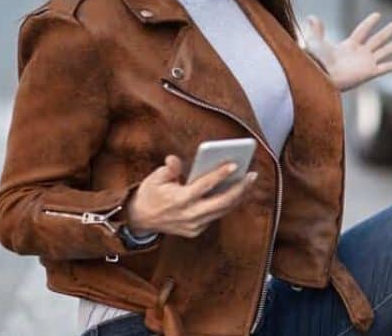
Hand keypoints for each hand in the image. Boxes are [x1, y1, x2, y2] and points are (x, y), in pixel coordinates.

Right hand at [125, 155, 257, 237]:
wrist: (140, 220)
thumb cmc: (150, 194)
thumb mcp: (155, 178)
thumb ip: (170, 169)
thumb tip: (175, 160)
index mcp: (179, 200)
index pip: (205, 186)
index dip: (220, 174)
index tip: (235, 164)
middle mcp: (189, 215)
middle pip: (222, 202)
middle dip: (240, 189)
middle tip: (252, 175)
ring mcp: (194, 226)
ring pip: (223, 211)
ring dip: (238, 197)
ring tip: (249, 182)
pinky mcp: (196, 231)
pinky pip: (216, 216)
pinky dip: (226, 204)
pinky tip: (236, 192)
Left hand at [304, 12, 391, 90]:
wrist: (321, 76)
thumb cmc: (316, 61)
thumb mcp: (315, 42)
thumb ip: (316, 30)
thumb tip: (311, 17)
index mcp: (349, 46)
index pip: (362, 31)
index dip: (370, 23)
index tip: (378, 15)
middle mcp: (360, 54)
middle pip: (378, 39)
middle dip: (390, 31)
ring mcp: (366, 63)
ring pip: (385, 51)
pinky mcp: (369, 73)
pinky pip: (386, 67)